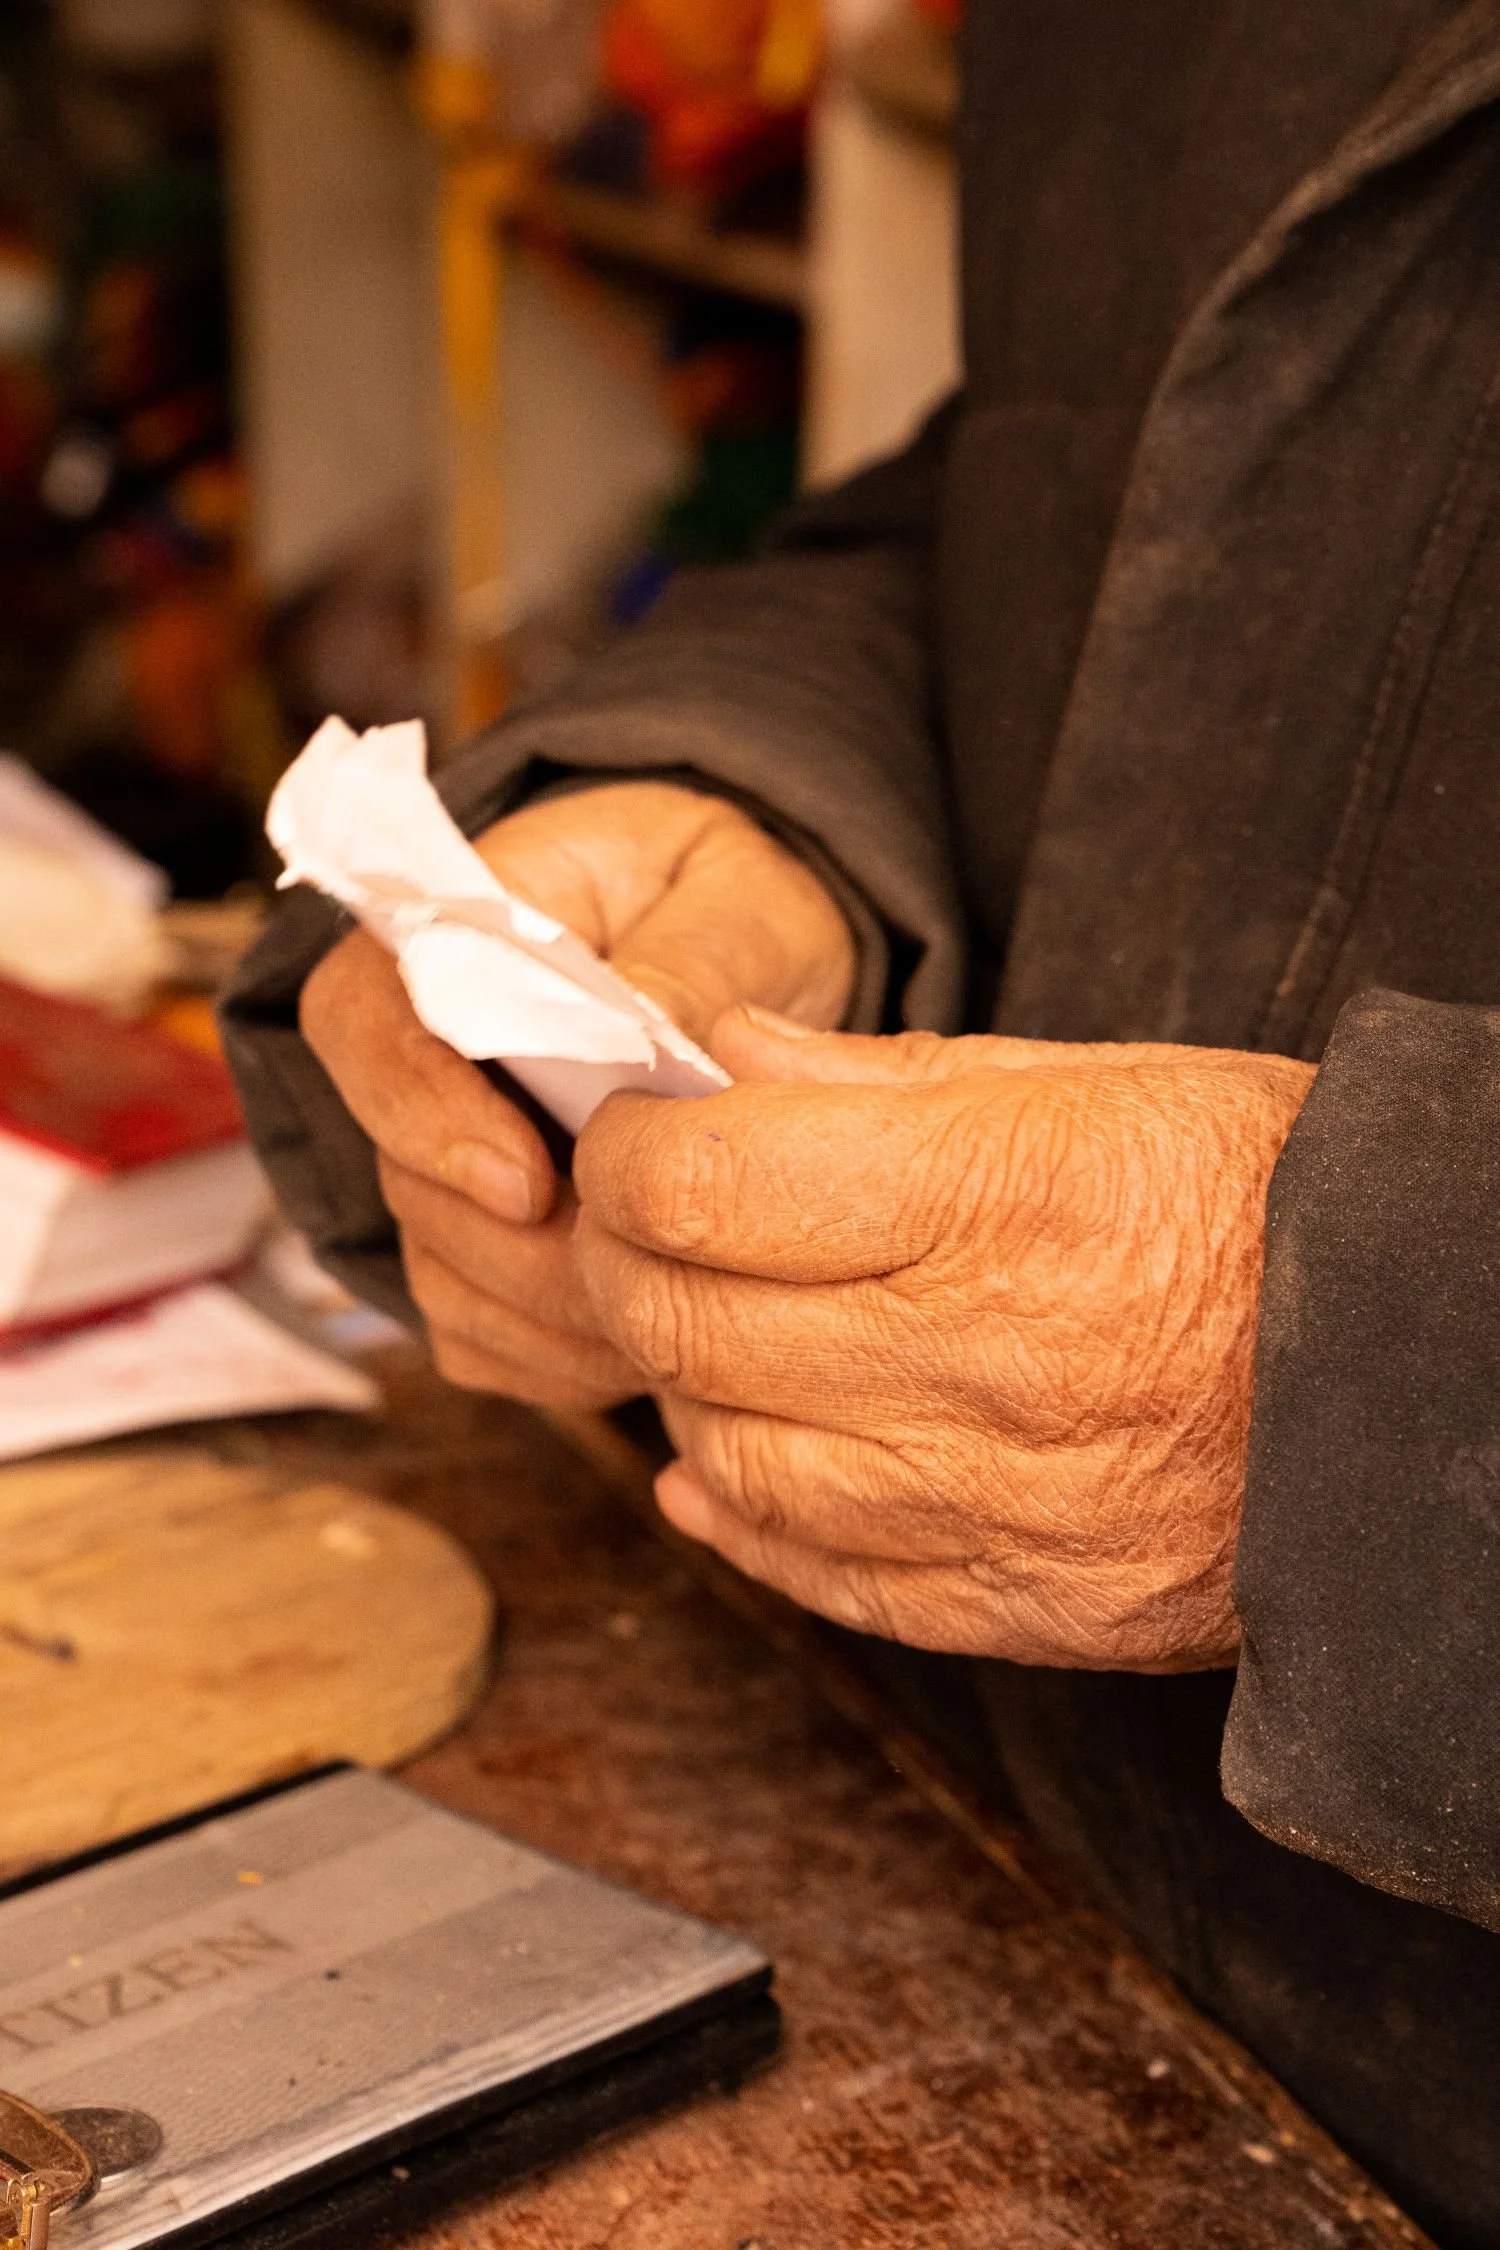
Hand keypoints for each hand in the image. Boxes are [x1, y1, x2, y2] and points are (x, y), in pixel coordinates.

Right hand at [299, 784, 854, 1408]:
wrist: (744, 952)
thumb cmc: (719, 902)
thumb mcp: (731, 896)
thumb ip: (688, 959)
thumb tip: (657, 1038)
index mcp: (444, 937)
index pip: (364, 1025)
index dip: (426, 1118)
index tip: (525, 1186)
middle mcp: (415, 1062)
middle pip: (405, 1181)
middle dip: (519, 1248)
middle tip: (641, 1269)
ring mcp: (439, 1167)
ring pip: (444, 1276)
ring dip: (553, 1313)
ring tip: (676, 1309)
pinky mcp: (479, 1254)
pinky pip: (485, 1338)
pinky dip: (562, 1358)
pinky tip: (653, 1343)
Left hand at [573, 1010, 1314, 1669]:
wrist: (1433, 1376)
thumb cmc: (1275, 1200)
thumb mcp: (1105, 1083)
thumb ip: (891, 1078)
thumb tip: (728, 1053)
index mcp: (1006, 1195)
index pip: (707, 1186)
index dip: (625, 1154)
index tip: (629, 1134)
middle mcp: (987, 1358)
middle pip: (689, 1325)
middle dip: (618, 1261)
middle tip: (636, 1221)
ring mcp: (1000, 1500)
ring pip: (733, 1457)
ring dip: (680, 1385)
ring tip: (709, 1325)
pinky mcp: (1022, 1601)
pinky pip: (820, 1574)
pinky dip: (741, 1517)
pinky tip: (719, 1465)